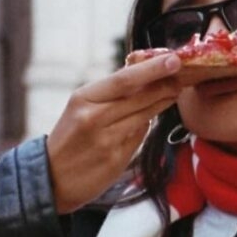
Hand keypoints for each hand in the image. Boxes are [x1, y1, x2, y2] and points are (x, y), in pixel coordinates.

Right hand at [46, 54, 181, 213]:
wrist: (52, 178)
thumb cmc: (70, 138)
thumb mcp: (80, 108)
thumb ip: (109, 95)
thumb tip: (144, 76)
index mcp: (83, 98)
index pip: (124, 79)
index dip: (152, 69)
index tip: (173, 59)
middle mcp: (94, 118)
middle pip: (139, 96)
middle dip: (165, 83)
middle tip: (184, 73)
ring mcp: (106, 140)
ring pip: (144, 115)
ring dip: (163, 101)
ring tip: (175, 90)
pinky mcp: (116, 159)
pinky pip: (139, 135)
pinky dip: (148, 124)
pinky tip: (153, 116)